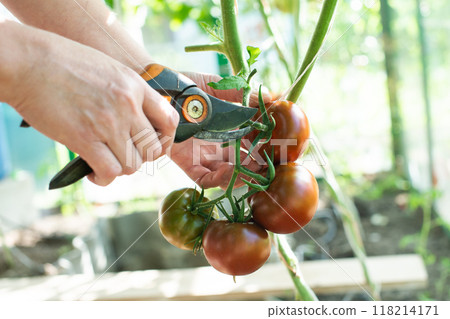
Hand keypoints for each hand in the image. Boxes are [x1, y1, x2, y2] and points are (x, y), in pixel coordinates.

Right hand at [4, 23, 178, 185]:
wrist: (29, 62)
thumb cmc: (65, 63)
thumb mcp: (110, 69)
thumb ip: (129, 93)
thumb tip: (140, 119)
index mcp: (135, 86)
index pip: (170, 121)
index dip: (165, 140)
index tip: (153, 145)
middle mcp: (127, 105)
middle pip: (153, 149)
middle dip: (141, 158)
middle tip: (125, 155)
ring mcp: (108, 123)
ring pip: (133, 165)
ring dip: (121, 169)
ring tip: (107, 162)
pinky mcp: (84, 138)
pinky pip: (109, 172)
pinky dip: (104, 178)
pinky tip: (93, 173)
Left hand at [170, 72, 269, 188]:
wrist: (158, 88)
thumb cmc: (187, 86)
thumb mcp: (217, 87)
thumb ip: (241, 92)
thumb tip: (271, 97)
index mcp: (228, 130)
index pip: (251, 143)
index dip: (265, 147)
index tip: (278, 145)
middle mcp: (218, 145)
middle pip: (242, 163)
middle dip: (257, 166)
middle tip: (268, 162)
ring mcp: (203, 156)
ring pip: (227, 175)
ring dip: (242, 175)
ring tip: (253, 169)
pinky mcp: (187, 163)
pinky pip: (204, 179)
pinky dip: (218, 179)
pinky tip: (230, 172)